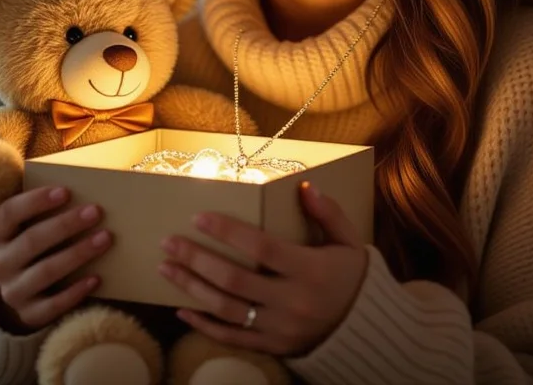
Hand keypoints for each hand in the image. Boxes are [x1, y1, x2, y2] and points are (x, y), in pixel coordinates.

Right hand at [0, 186, 111, 332]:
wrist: (21, 294)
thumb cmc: (34, 247)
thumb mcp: (27, 227)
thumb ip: (44, 210)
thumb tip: (84, 187)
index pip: (9, 212)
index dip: (35, 201)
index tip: (65, 191)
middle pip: (32, 240)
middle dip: (66, 224)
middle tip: (96, 211)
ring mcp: (12, 292)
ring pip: (45, 272)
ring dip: (77, 254)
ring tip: (105, 238)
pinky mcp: (29, 315)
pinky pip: (53, 305)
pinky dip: (76, 291)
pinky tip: (97, 278)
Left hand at [158, 181, 367, 356]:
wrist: (365, 329)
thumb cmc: (351, 276)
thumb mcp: (348, 242)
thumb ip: (328, 213)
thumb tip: (304, 185)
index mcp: (310, 270)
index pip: (262, 248)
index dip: (228, 232)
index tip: (198, 217)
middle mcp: (293, 302)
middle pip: (235, 280)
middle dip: (197, 259)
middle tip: (169, 241)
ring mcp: (280, 329)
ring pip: (227, 309)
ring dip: (192, 288)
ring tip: (166, 267)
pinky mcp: (273, 347)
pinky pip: (232, 338)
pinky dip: (204, 325)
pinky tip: (181, 308)